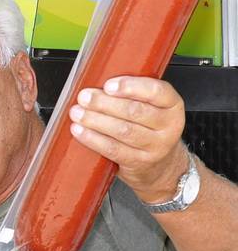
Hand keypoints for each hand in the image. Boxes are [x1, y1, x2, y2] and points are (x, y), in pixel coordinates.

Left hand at [68, 76, 188, 203]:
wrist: (160, 165)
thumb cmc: (149, 129)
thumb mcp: (152, 108)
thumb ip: (133, 95)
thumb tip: (98, 85)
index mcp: (173, 105)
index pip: (156, 91)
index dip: (130, 86)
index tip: (108, 85)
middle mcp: (168, 125)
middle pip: (135, 111)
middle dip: (105, 103)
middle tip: (84, 97)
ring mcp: (155, 146)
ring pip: (123, 130)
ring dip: (95, 120)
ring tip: (78, 113)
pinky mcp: (139, 162)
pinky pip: (113, 149)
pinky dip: (93, 139)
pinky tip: (80, 131)